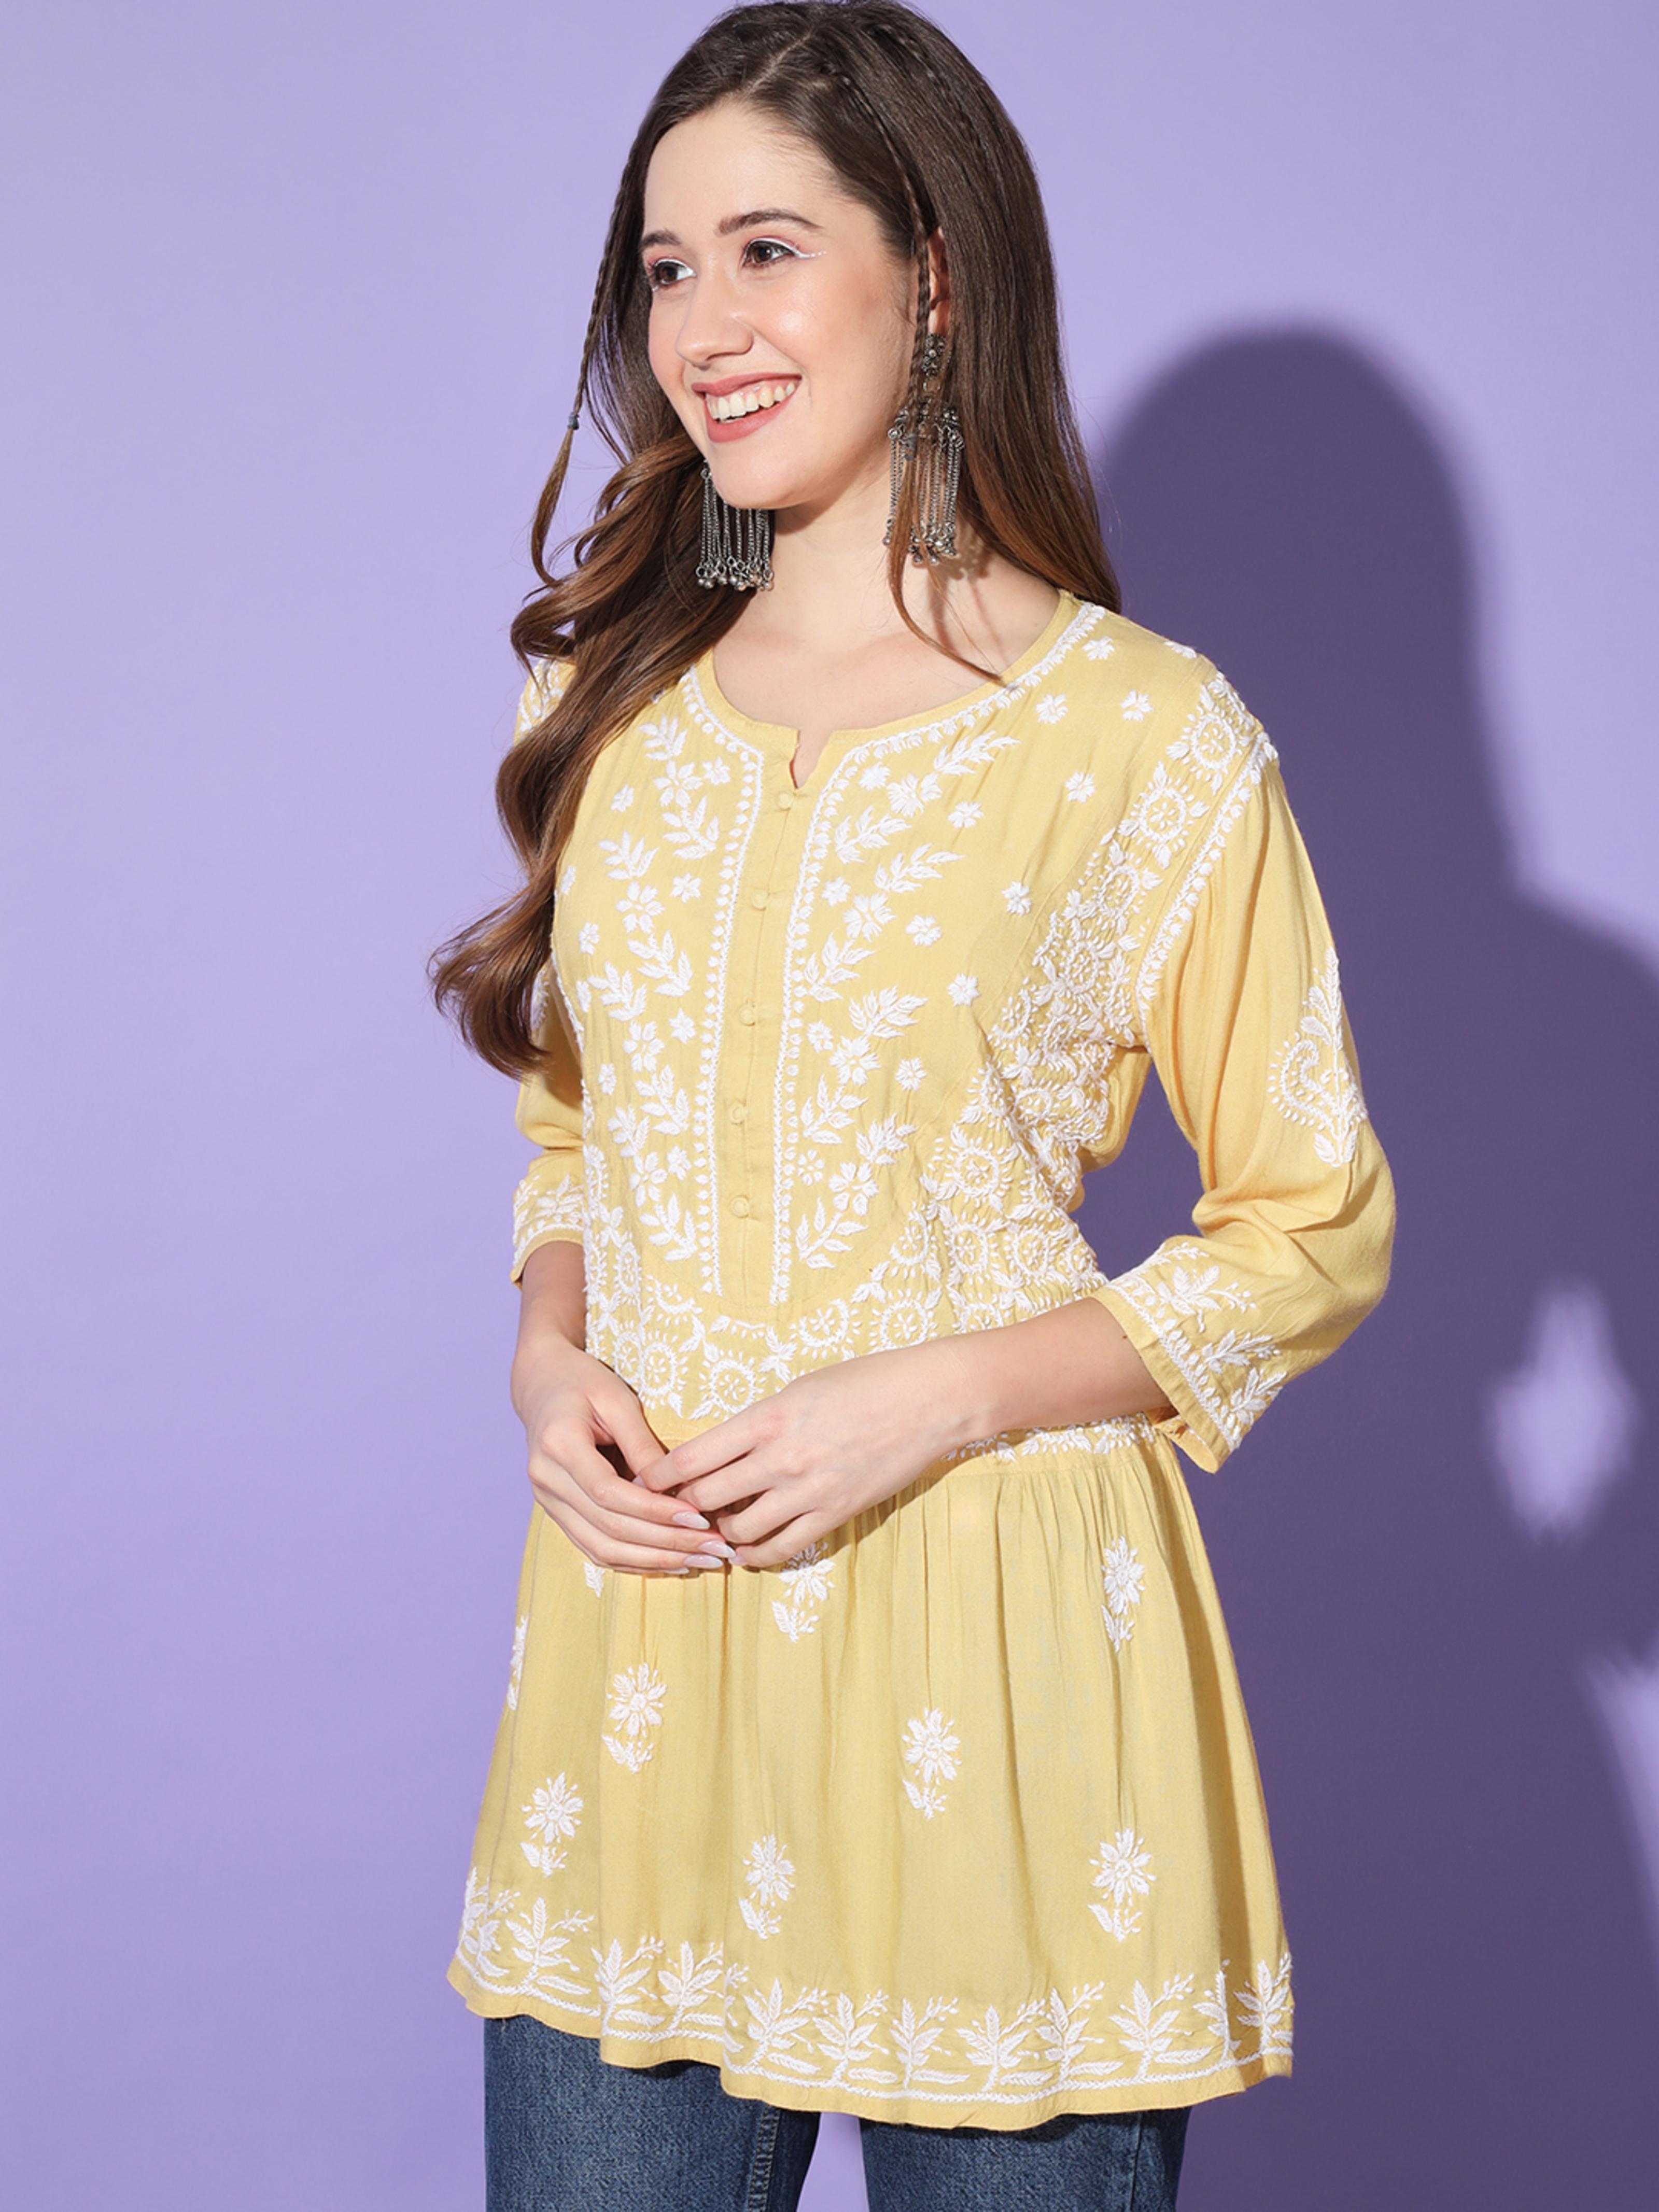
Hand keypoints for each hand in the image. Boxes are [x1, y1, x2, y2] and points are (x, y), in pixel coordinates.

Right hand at [512, 1328, 736, 1575]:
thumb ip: (642, 1445)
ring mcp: (547, 1501)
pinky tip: (670, 1561)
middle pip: (608, 1528)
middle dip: (665, 1544)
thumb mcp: (618, 1400)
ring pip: (601, 1548)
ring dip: (653, 1561)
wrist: (542, 1385)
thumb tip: (675, 1488)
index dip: (655, 1511)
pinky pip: (594, 1548)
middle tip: (714, 1549)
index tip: (699, 1519)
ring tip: (700, 1561)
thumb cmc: (584, 1382)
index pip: (609, 1493)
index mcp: (558, 1444)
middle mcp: (547, 1480)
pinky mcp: (557, 1513)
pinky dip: (634, 1561)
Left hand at [636, 1340, 978, 1567]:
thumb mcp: (798, 1389)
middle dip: (681, 1506)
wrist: (927, 1400)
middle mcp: (781, 1458)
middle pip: (705, 1496)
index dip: (658, 1476)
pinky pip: (780, 1549)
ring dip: (718, 1532)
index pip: (692, 1456)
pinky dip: (754, 1554)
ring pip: (738, 1530)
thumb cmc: (862, 1382)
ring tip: (711, 1527)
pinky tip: (746, 1550)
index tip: (641, 1482)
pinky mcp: (835, 1514)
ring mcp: (809, 1490)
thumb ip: (757, 1422)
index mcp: (767, 1418)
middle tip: (670, 1508)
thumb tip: (721, 1450)